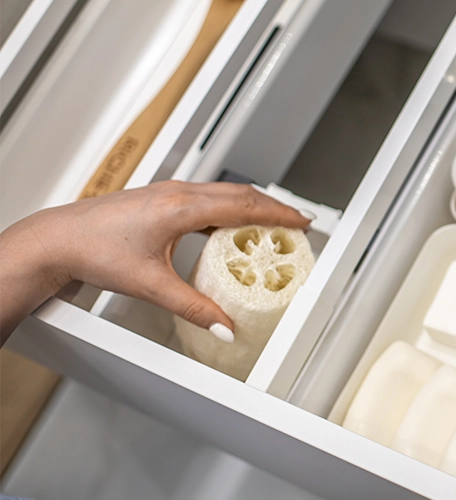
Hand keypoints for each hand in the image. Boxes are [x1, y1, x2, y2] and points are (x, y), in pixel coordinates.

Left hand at [0, 181, 310, 342]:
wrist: (58, 240)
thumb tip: (225, 327)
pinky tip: (230, 226)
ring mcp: (169, 192)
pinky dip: (229, 208)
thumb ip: (194, 308)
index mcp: (182, 208)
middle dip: (273, 207)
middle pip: (241, 194)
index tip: (303, 221)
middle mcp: (178, 193)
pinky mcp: (160, 198)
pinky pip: (207, 197)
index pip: (245, 206)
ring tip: (271, 225)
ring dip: (252, 206)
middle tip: (297, 223)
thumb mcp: (152, 286)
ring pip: (224, 192)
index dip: (279, 213)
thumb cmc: (94, 251)